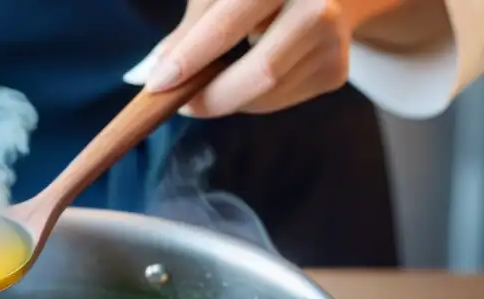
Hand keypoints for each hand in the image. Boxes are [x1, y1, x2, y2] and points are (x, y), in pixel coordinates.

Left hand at [146, 0, 398, 115]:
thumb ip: (192, 28)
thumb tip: (147, 72)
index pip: (231, 20)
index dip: (192, 55)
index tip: (158, 83)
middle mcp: (319, 4)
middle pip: (262, 72)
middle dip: (212, 97)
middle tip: (179, 104)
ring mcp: (335, 41)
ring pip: (267, 95)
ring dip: (228, 98)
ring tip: (211, 83)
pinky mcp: (336, 71)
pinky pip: (278, 100)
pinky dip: (250, 97)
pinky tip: (249, 74)